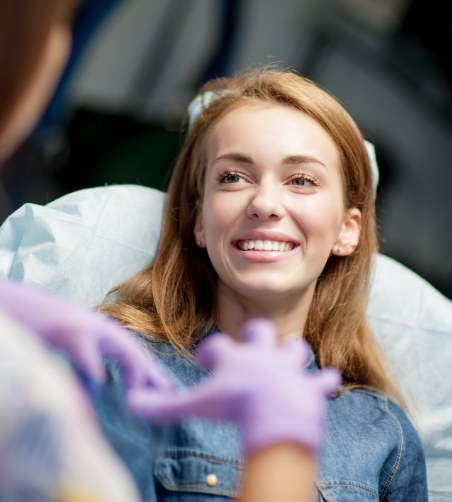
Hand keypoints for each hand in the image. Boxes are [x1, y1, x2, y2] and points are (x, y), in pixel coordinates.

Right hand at [0, 279, 171, 390]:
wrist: (8, 303)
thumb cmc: (33, 325)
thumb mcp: (64, 345)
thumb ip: (83, 362)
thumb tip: (96, 386)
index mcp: (96, 328)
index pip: (129, 348)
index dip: (145, 368)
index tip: (161, 387)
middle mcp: (95, 323)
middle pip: (132, 348)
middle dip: (150, 371)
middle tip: (167, 393)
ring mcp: (82, 324)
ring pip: (121, 347)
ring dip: (134, 371)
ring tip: (141, 395)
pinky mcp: (66, 328)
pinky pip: (87, 353)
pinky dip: (94, 370)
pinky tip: (99, 385)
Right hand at [128, 318, 340, 454]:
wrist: (274, 413)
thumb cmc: (233, 406)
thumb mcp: (195, 405)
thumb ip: (164, 406)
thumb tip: (132, 402)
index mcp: (235, 357)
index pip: (217, 345)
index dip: (209, 353)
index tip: (204, 363)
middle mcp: (263, 355)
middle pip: (261, 331)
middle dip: (256, 335)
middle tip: (251, 347)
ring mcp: (289, 368)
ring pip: (295, 348)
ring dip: (292, 352)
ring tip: (287, 358)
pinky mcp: (310, 386)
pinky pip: (322, 381)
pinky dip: (324, 382)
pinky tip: (329, 380)